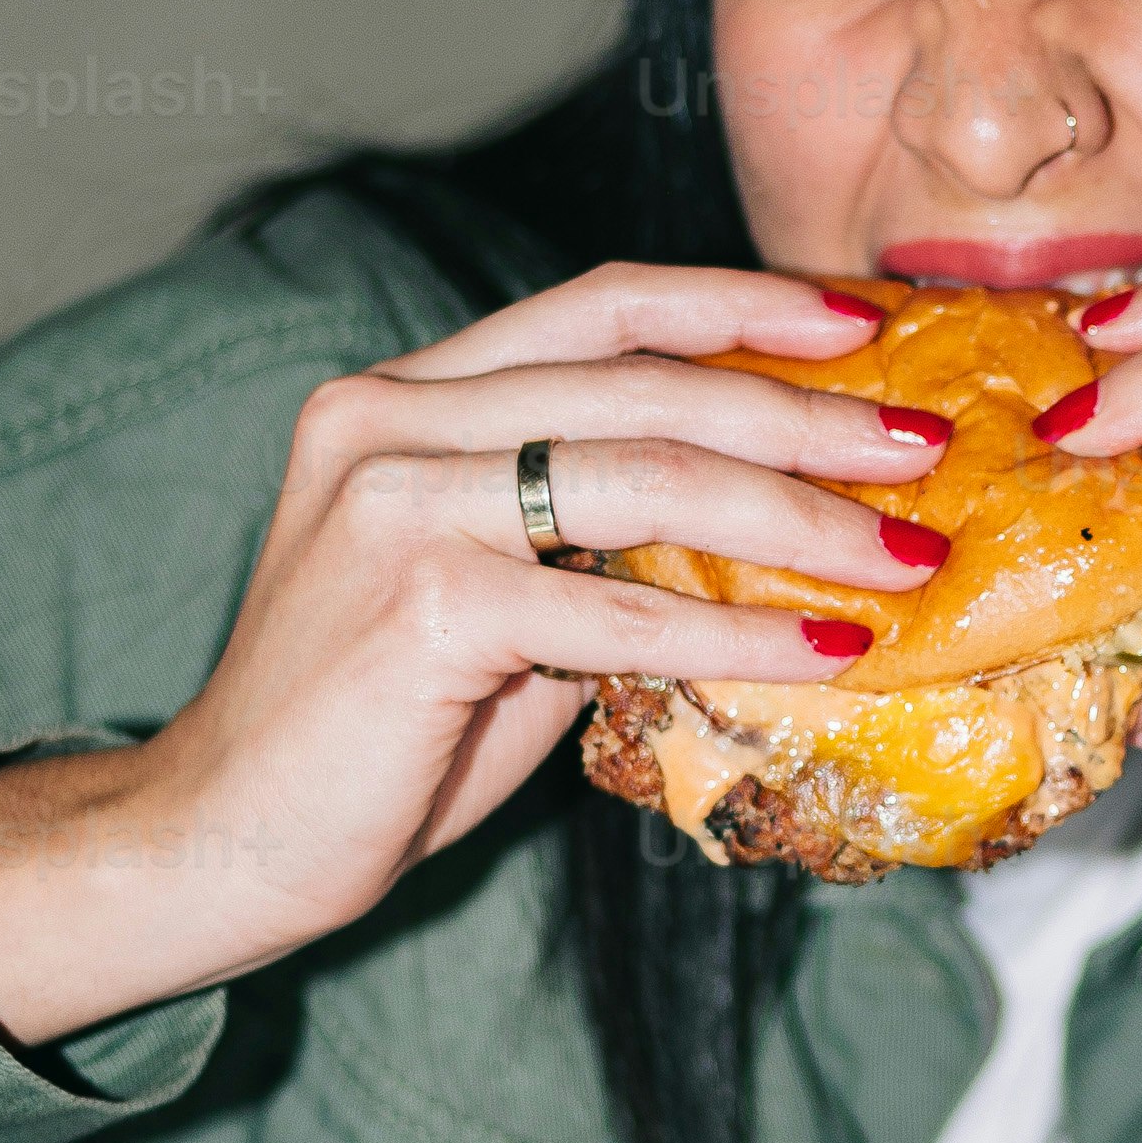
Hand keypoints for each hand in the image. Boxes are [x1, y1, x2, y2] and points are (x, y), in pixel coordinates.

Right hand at [0, 265, 943, 1048]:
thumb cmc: (368, 731)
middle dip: (806, 413)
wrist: (217, 840)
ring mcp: (398, 503)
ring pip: (648, 477)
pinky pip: (615, 609)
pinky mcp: (422, 605)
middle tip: (923, 447)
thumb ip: (588, 541)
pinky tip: (828, 652)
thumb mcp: (488, 601)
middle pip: (645, 383)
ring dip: (799, 520)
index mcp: (402, 394)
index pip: (598, 308)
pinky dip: (737, 631)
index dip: (737, 303)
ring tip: (904, 556)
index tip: (859, 325)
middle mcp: (389, 419)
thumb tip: (762, 531)